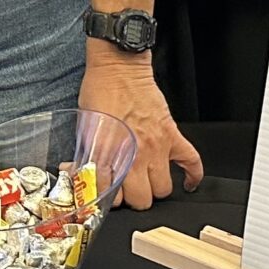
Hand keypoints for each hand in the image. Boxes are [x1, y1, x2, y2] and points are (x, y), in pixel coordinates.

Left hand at [80, 56, 203, 209]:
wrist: (118, 67)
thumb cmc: (99, 92)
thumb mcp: (84, 128)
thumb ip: (85, 156)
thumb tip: (76, 172)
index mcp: (109, 154)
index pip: (112, 197)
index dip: (106, 201)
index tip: (104, 196)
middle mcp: (135, 155)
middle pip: (142, 200)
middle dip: (132, 199)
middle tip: (126, 191)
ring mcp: (157, 147)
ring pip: (164, 189)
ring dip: (155, 189)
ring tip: (147, 182)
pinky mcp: (172, 135)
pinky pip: (192, 162)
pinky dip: (192, 177)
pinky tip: (187, 183)